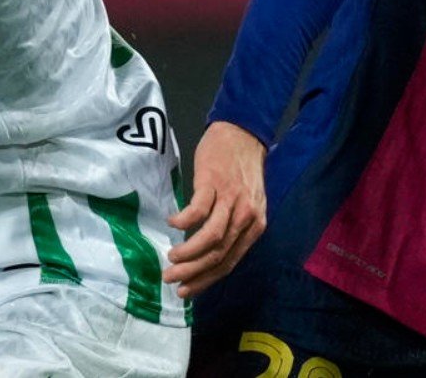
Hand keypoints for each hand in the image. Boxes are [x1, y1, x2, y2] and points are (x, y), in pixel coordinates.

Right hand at [163, 120, 266, 297]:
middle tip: (171, 279)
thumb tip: (208, 257)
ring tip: (170, 258)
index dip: (206, 280)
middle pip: (220, 254)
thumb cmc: (240, 171)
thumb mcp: (246, 205)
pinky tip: (172, 224)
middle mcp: (246, 217)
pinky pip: (199, 209)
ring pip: (212, 237)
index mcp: (254, 226)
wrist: (242, 134)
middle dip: (194, 273)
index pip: (229, 262)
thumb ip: (233, 229)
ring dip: (189, 253)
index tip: (186, 291)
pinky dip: (184, 221)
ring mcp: (231, 199)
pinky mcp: (214, 182)